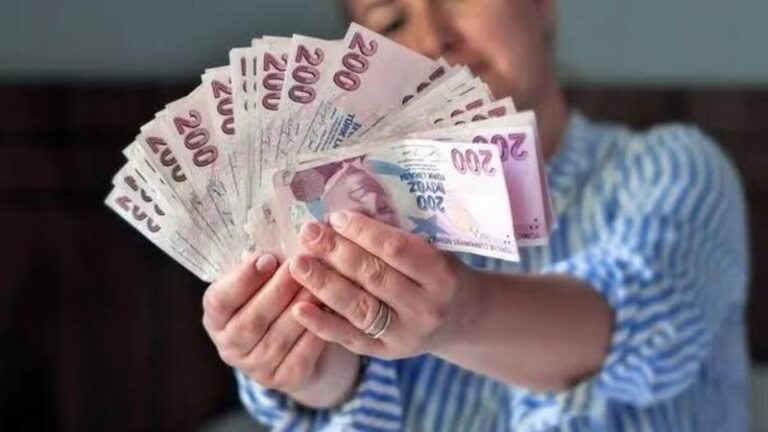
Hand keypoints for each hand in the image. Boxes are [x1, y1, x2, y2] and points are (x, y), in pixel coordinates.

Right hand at [202, 253, 328, 393]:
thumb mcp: (260, 282)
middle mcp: (230, 346)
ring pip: (279, 337)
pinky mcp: (284, 379)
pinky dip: (316, 331)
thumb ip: (263, 265)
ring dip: (301, 308)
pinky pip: (301, 354)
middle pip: (252, 320)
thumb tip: (283, 233)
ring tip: (320, 283)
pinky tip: (330, 310)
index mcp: (216, 317)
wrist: (294, 345)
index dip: (242, 280)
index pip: (220, 300)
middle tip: (301, 265)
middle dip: (278, 290)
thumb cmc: (274, 299)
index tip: (267, 257)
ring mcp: (256, 367)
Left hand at [287, 211, 478, 359]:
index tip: (335, 217)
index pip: (396, 250)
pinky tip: (299, 308)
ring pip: (360, 308)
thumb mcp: (434, 251)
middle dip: (337, 253)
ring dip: (325, 284)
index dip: (363, 232)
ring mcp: (406, 334)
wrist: (463, 318)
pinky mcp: (388, 353)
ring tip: (299, 264)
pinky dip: (323, 324)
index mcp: (441, 275)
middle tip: (308, 233)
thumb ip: (396, 240)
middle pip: (374, 277)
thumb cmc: (439, 274)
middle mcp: (425, 307)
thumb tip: (342, 219)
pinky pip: (351, 339)